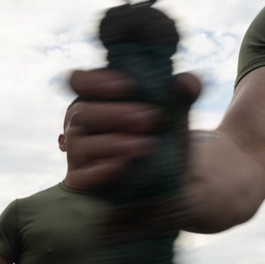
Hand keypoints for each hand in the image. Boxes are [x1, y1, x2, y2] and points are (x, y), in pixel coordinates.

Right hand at [65, 68, 201, 188]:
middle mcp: (80, 124)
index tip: (128, 86)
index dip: (95, 81)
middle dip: (115, 114)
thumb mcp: (174, 113)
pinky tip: (121, 166)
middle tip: (150, 119)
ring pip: (81, 145)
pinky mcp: (82, 182)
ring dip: (112, 143)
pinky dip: (100, 171)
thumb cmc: (160, 137)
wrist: (167, 182)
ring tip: (145, 145)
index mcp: (95, 99)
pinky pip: (81, 177)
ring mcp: (78, 154)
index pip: (78, 81)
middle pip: (82, 113)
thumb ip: (183, 92)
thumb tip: (187, 83)